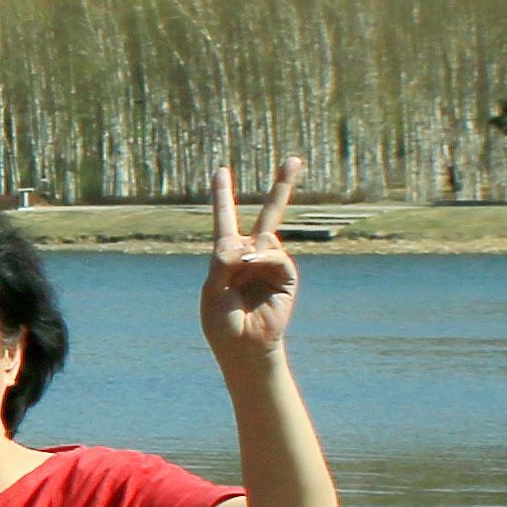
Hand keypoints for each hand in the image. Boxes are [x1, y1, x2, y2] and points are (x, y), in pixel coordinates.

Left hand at [200, 157, 305, 366]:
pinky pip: (275, 255)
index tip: (221, 170)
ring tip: (239, 271)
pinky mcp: (287, 274)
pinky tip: (252, 266)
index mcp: (227, 255)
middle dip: (283, 187)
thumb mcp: (212, 288)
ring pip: (266, 238)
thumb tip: (248, 244)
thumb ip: (222, 261)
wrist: (244, 347)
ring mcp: (271, 263)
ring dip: (249, 252)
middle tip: (295, 159)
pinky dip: (262, 258)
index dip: (223, 195)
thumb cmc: (222, 322)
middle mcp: (252, 254)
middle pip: (268, 214)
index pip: (225, 219)